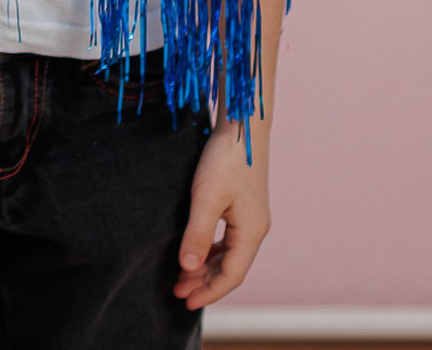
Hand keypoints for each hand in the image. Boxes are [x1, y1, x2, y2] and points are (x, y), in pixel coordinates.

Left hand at [176, 122, 270, 308]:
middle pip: (230, 267)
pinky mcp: (242, 207)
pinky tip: (194, 253)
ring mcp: (250, 218)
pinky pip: (227, 240)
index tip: (186, 303)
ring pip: (228, 254)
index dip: (209, 292)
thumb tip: (188, 268)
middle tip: (176, 292)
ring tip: (181, 278)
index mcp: (252, 232)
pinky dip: (210, 251)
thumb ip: (197, 234)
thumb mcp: (205, 198)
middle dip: (204, 282)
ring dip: (205, 267)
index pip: (231, 275)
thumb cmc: (225, 160)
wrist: (242, 127)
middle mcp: (255, 229)